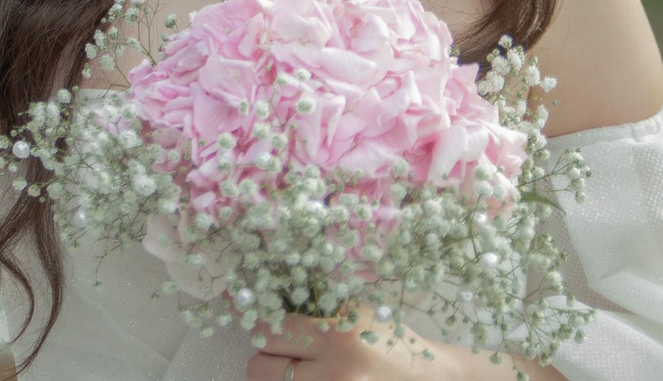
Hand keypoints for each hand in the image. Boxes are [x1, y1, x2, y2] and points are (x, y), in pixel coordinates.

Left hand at [249, 316, 554, 380]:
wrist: (428, 378)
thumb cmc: (389, 340)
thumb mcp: (355, 312)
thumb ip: (315, 304)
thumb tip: (267, 290)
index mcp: (338, 334)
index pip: (269, 328)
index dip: (251, 315)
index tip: (234, 301)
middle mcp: (334, 369)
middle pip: (261, 363)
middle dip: (266, 351)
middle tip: (281, 343)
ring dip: (275, 373)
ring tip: (299, 363)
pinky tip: (309, 374)